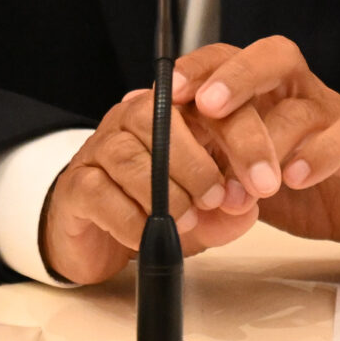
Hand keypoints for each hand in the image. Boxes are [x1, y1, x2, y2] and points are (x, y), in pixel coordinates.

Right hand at [40, 77, 258, 284]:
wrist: (97, 240)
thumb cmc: (154, 211)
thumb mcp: (204, 212)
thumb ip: (229, 209)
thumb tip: (247, 206)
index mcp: (172, 112)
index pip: (207, 101)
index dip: (240, 134)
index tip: (264, 178)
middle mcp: (130, 119)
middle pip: (158, 116)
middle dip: (196, 162)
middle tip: (218, 200)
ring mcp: (98, 149)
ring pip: (127, 154)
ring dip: (164, 191)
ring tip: (186, 220)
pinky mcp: (75, 184)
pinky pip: (100, 192)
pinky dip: (130, 219)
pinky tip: (147, 236)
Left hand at [188, 36, 339, 262]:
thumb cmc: (307, 187)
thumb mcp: (244, 176)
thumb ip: (206, 159)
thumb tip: (150, 143)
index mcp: (269, 94)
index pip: (233, 59)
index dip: (201, 68)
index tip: (170, 92)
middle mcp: (302, 94)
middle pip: (275, 57)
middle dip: (237, 77)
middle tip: (208, 106)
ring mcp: (336, 117)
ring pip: (302, 107)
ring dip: (268, 142)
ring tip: (249, 183)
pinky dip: (319, 154)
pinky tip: (296, 177)